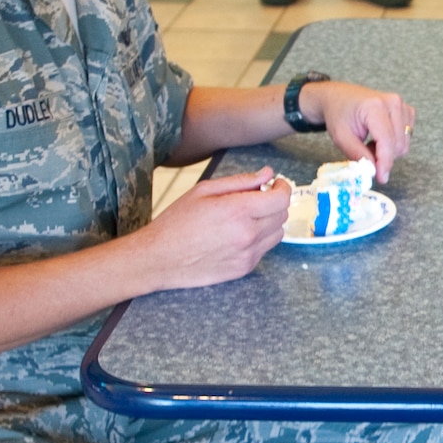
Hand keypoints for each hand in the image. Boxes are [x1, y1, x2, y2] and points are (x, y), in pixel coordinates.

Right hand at [137, 170, 289, 288]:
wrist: (159, 258)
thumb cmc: (177, 221)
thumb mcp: (204, 191)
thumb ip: (241, 181)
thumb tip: (268, 174)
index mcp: (238, 211)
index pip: (281, 199)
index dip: (282, 188)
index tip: (276, 184)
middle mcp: (248, 234)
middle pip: (282, 215)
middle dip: (274, 203)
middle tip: (256, 198)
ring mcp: (248, 254)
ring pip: (278, 233)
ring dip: (269, 221)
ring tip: (246, 217)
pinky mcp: (245, 269)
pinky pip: (265, 249)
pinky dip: (259, 239)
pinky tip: (237, 235)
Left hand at [306, 80, 414, 182]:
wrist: (341, 97)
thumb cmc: (339, 114)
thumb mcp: (341, 136)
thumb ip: (358, 154)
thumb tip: (374, 171)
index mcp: (374, 106)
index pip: (387, 140)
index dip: (385, 162)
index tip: (382, 178)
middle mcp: (393, 103)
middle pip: (399, 145)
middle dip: (383, 157)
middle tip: (364, 151)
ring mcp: (403, 106)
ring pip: (404, 144)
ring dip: (388, 151)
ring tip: (371, 143)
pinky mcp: (407, 111)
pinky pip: (407, 137)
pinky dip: (394, 144)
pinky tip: (380, 137)